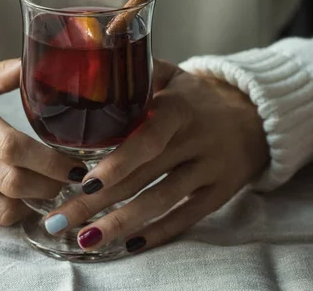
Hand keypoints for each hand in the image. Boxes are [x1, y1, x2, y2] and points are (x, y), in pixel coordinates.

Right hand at [0, 59, 87, 225]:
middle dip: (50, 186)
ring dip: (32, 204)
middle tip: (69, 181)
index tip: (75, 165)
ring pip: (0, 207)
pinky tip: (22, 200)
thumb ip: (2, 74)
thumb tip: (40, 64)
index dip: (51, 161)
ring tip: (49, 191)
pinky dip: (8, 213)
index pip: (13, 146)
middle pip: (12, 181)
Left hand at [44, 59, 269, 251]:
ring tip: (85, 239)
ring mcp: (210, 170)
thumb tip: (88, 68)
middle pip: (142, 178)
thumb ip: (138, 72)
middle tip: (59, 221)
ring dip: (120, 224)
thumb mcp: (173, 74)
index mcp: (179, 108)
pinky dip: (157, 233)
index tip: (84, 183)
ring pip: (161, 202)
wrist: (254, 115)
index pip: (148, 139)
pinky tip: (127, 245)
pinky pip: (186, 218)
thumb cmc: (197, 96)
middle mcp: (196, 140)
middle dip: (97, 202)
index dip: (118, 164)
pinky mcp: (219, 193)